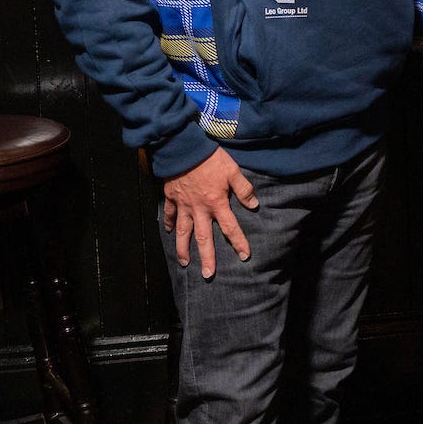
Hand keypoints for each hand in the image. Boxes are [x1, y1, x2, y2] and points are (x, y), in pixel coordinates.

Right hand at [162, 148, 254, 278]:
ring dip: (183, 249)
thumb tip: (254, 205)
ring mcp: (183, 205)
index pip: (230, 227)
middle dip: (207, 257)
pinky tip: (169, 232)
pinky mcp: (171, 197)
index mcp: (216, 203)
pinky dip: (168, 224)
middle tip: (208, 274)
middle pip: (203, 238)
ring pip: (182, 232)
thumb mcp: (232, 170)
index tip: (244, 256)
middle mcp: (199, 209)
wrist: (183, 149)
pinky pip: (169, 214)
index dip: (238, 242)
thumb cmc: (210, 159)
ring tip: (184, 263)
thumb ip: (243, 189)